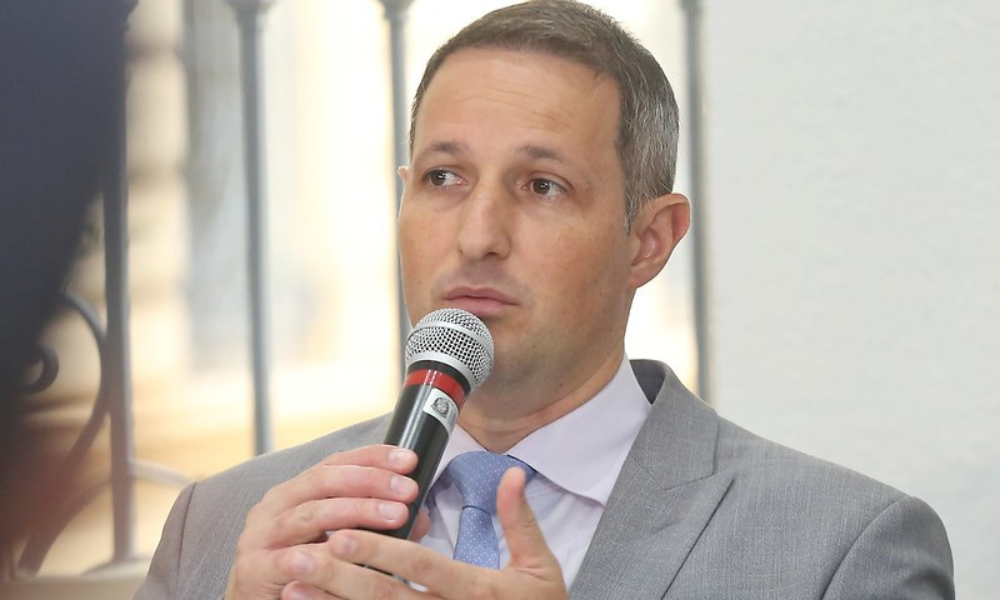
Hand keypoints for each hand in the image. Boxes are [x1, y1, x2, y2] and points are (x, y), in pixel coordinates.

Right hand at [223, 445, 427, 599]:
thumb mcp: (342, 544)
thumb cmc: (303, 573)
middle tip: (408, 489)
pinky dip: (316, 555)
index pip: (335, 464)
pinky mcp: (253, 569)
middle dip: (371, 482)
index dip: (372, 458)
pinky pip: (289, 559)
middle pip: (324, 482)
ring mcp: (260, 536)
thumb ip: (377, 527)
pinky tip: (342, 550)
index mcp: (294, 493)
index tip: (408, 459)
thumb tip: (421, 514)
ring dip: (356, 512)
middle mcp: (274, 506)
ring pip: (310, 515)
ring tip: (396, 515)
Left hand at [279, 466, 566, 599]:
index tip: (342, 534)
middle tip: (297, 559)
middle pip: (386, 599)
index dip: (379, 552)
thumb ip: (521, 520)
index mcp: (475, 592)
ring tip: (292, 588)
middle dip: (339, 579)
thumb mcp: (540, 567)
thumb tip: (511, 473)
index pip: (420, 568)